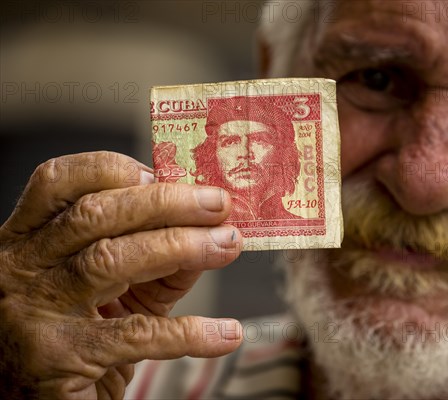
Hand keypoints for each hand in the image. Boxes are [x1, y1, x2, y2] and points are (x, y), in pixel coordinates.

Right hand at [0, 151, 242, 398]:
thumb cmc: (78, 337)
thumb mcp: (111, 289)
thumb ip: (154, 259)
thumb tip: (211, 231)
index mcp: (28, 240)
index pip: (58, 182)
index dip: (113, 169)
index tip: (162, 173)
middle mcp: (22, 267)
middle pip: (95, 214)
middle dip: (167, 202)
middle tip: (218, 204)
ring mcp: (35, 311)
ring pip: (111, 260)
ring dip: (181, 247)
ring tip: (228, 245)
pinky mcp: (58, 358)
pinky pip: (136, 335)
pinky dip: (189, 332)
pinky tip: (225, 332)